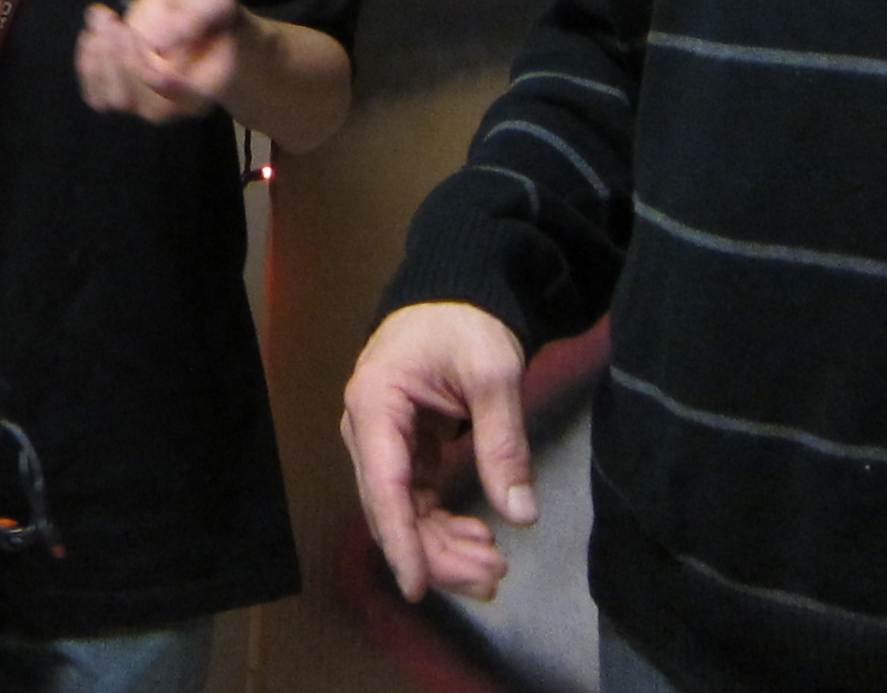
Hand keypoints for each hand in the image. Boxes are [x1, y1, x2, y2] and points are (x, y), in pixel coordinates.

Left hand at [76, 0, 243, 123]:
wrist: (190, 12)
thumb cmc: (205, 5)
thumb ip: (193, 17)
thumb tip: (156, 41)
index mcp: (207, 86)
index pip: (170, 89)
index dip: (142, 61)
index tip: (130, 30)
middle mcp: (179, 106)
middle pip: (142, 102)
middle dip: (119, 59)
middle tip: (112, 19)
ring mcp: (149, 106)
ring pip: (115, 100)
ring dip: (101, 58)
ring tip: (104, 19)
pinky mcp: (125, 99)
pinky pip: (97, 97)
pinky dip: (88, 66)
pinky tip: (94, 34)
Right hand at [342, 301, 533, 603]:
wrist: (453, 301)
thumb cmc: (465, 326)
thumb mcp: (494, 374)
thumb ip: (504, 443)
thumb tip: (520, 515)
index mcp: (376, 402)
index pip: (384, 485)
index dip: (401, 540)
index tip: (417, 586)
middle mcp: (366, 431)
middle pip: (392, 510)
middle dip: (437, 553)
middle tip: (493, 576)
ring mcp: (380, 446)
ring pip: (403, 517)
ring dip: (443, 549)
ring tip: (494, 568)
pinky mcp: (401, 457)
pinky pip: (416, 506)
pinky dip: (444, 530)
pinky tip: (479, 543)